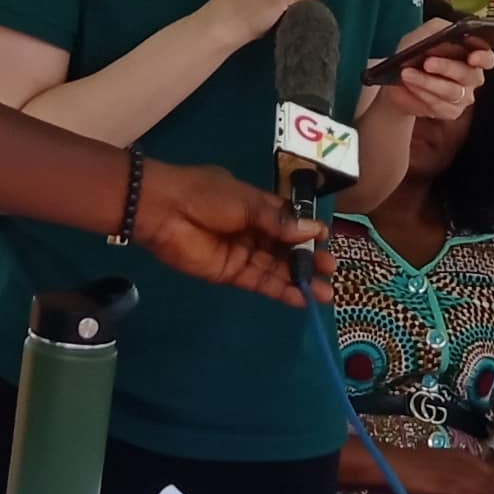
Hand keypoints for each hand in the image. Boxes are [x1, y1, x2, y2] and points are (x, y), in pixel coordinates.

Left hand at [129, 159, 321, 306]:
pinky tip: (301, 298)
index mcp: (255, 205)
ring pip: (275, 268)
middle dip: (307, 259)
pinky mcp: (230, 273)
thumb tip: (314, 230)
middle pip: (285, 248)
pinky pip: (260, 282)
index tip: (327, 241)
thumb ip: (279, 221)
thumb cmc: (204, 196)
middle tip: (330, 270)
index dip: (307, 232)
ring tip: (325, 292)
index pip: (288, 221)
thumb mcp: (246, 201)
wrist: (163, 210)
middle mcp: (252, 230)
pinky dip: (280, 291)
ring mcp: (241, 253)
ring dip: (298, 279)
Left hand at [382, 41, 492, 128]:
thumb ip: (435, 31)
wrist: (397, 77)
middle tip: (427, 63)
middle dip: (446, 68)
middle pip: (469, 75)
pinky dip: (422, 94)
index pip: (487, 58)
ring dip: (427, 82)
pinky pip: (440, 106)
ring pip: (452, 92)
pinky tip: (410, 86)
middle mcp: (472, 76)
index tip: (472, 57)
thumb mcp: (422, 34)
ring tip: (407, 73)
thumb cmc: (415, 52)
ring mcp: (464, 96)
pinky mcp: (451, 111)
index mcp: (472, 53)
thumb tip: (443, 38)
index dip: (483, 58)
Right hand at [388, 443, 493, 493]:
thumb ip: (431, 470)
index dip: (487, 473)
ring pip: (477, 484)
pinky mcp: (444, 484)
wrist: (386, 463)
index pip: (474, 462)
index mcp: (446, 453)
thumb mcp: (419, 464)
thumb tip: (433, 480)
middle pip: (480, 473)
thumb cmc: (396, 465)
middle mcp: (451, 460)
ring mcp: (449, 471)